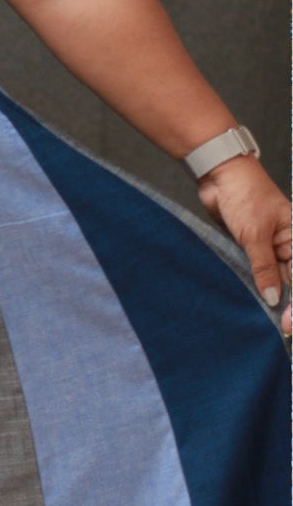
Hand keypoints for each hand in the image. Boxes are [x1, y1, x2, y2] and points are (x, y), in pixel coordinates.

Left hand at [194, 156, 290, 336]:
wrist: (220, 175)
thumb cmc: (245, 194)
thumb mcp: (255, 234)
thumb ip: (264, 267)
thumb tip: (275, 297)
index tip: (287, 323)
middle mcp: (288, 243)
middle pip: (292, 280)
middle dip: (288, 304)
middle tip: (281, 330)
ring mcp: (270, 247)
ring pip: (276, 279)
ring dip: (272, 298)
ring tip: (269, 323)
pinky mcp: (251, 248)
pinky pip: (258, 273)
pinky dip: (257, 287)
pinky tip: (255, 304)